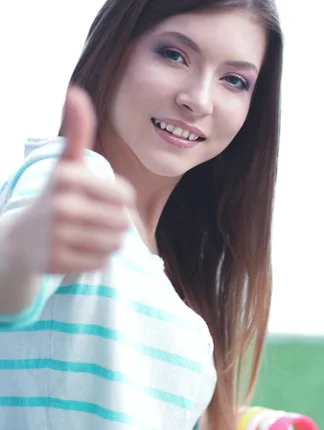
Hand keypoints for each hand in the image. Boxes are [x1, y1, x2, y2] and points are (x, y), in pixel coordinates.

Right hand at [11, 86, 134, 273]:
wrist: (18, 239)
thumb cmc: (54, 196)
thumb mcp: (65, 164)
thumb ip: (78, 132)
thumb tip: (76, 93)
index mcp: (66, 177)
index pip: (126, 196)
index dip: (119, 200)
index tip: (100, 198)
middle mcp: (60, 206)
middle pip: (123, 221)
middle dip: (114, 222)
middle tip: (91, 219)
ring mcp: (57, 236)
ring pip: (115, 243)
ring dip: (107, 240)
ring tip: (85, 233)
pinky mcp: (57, 262)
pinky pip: (102, 262)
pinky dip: (95, 258)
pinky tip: (76, 249)